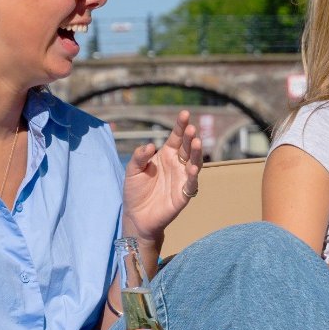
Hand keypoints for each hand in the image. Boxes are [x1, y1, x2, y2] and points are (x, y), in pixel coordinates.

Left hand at [124, 110, 202, 241]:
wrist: (136, 216)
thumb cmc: (135, 191)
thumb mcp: (132, 170)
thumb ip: (139, 157)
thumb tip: (151, 146)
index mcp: (166, 156)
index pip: (176, 138)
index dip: (180, 126)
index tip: (185, 113)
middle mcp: (177, 165)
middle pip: (187, 148)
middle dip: (190, 137)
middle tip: (191, 128)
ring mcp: (182, 179)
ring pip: (194, 163)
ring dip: (196, 153)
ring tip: (196, 142)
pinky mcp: (183, 195)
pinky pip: (191, 184)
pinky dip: (192, 176)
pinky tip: (191, 168)